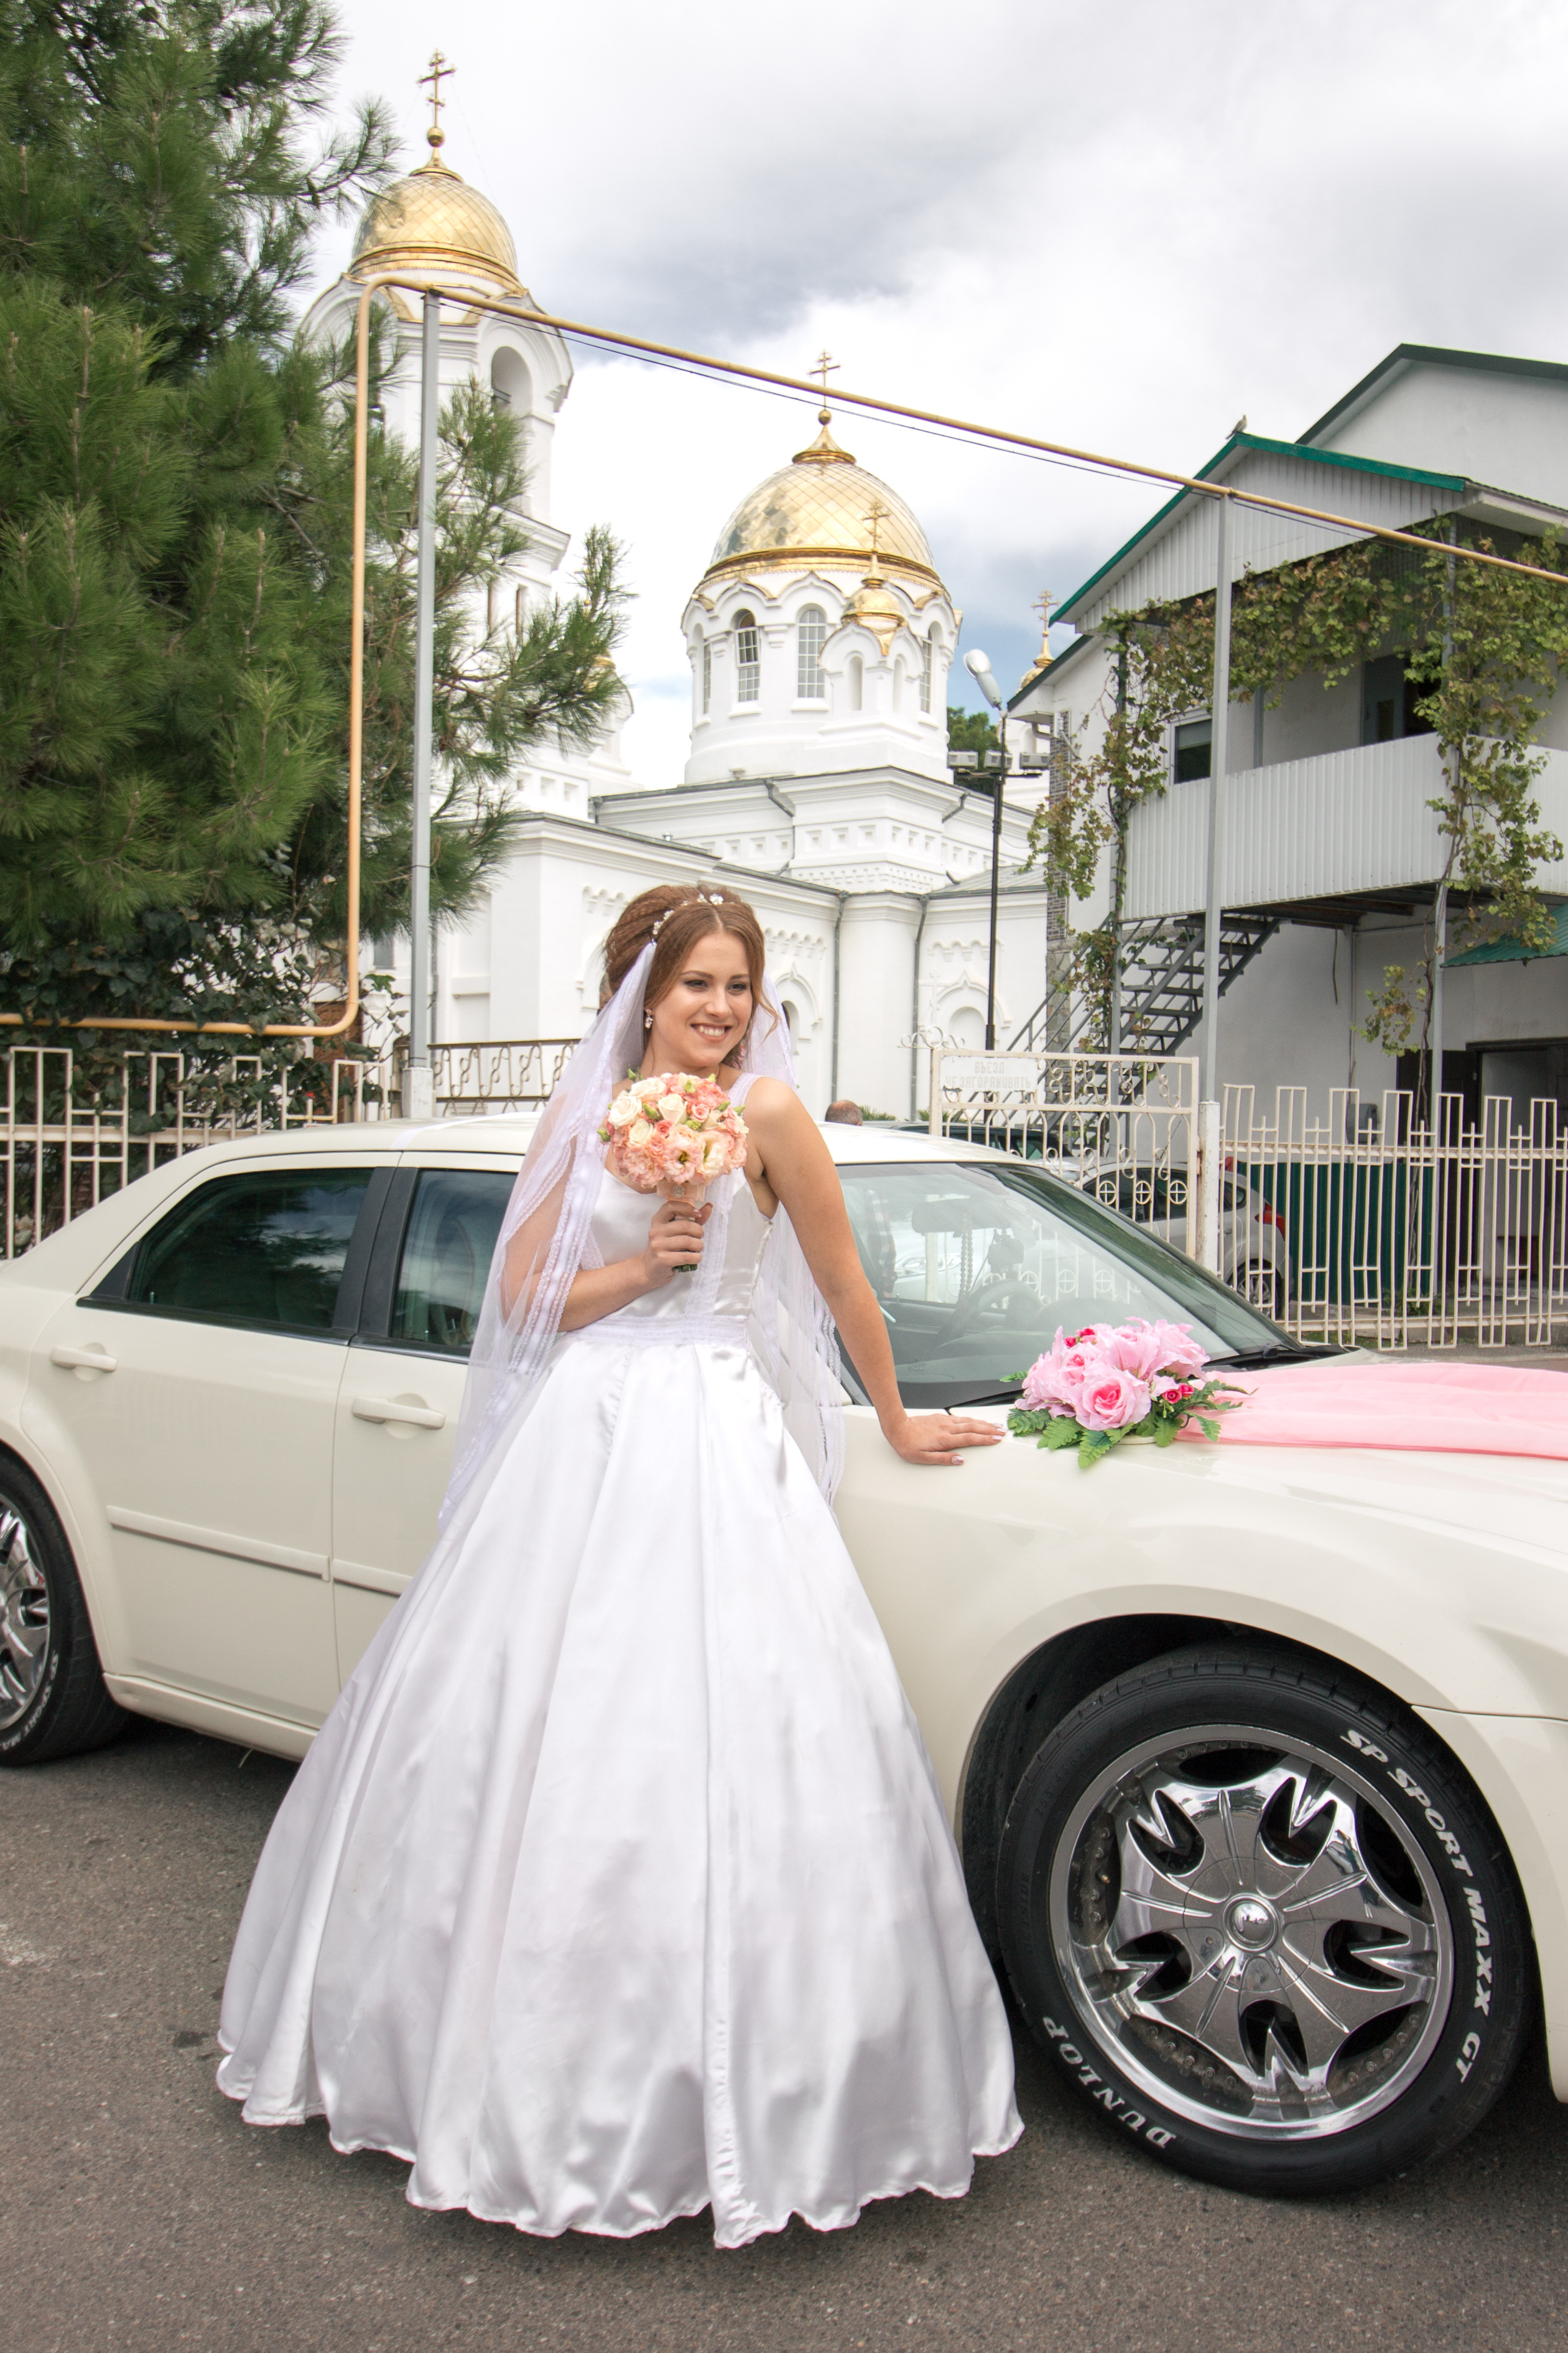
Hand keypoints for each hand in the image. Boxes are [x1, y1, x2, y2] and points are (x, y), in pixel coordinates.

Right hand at [641, 1196, 711, 1287]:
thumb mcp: (675, 1232)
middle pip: (685, 1225)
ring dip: (699, 1245)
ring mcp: (658, 1245)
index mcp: (658, 1221)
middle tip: (700, 1237)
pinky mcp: (662, 1260)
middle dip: (698, 1231)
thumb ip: (692, 1219)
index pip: (671, 1206)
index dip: (687, 1208)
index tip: (698, 1214)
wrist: (650, 1269)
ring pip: (687, 1241)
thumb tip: (709, 1206)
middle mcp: (655, 1231)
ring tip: (698, 1248)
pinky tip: (696, 1258)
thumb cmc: (666, 1249)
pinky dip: (696, 1257)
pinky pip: (686, 1256)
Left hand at [881, 1410, 1005, 1467]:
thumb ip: (943, 1459)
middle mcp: (947, 1428)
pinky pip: (960, 1418)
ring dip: (983, 1423)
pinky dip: (971, 1419)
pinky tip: (976, 1420)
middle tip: (1003, 1431)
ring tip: (995, 1425)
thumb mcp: (923, 1458)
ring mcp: (944, 1421)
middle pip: (973, 1427)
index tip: (997, 1439)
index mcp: (944, 1439)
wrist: (897, 1427)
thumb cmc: (907, 1445)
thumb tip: (960, 1460)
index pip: (970, 1438)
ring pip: (968, 1421)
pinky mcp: (940, 1417)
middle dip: (989, 1429)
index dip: (985, 1438)